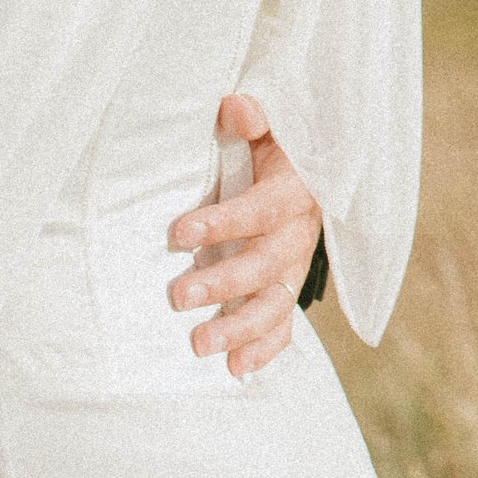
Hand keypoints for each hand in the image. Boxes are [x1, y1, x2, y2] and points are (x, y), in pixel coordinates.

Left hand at [170, 97, 322, 377]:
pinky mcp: (286, 292)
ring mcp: (294, 268)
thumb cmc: (266, 150)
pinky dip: (264, 350)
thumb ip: (254, 120)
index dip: (225, 223)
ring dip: (239, 329)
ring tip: (197, 345)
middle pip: (268, 265)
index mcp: (295, 191)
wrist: (298, 173)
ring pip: (275, 304)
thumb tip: (234, 107)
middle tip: (178, 297)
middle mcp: (299, 234)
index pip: (263, 210)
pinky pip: (283, 327)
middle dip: (224, 284)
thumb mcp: (266, 130)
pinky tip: (235, 370)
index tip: (179, 233)